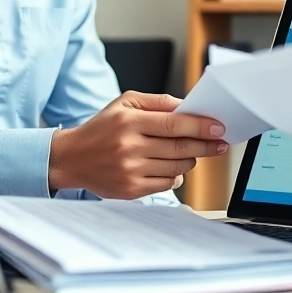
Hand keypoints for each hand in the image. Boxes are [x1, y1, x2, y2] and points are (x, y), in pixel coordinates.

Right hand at [48, 91, 227, 199]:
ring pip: (177, 168)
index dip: (201, 126)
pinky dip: (176, 175)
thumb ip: (158, 102)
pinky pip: (167, 184)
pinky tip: (172, 167)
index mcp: (129, 122)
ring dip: (191, 160)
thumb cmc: (102, 127)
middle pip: (180, 148)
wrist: (71, 158)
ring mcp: (130, 171)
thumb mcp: (125, 103)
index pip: (175, 124)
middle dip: (206, 145)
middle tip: (220, 143)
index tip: (219, 128)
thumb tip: (189, 107)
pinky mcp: (130, 190)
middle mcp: (129, 147)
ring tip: (190, 153)